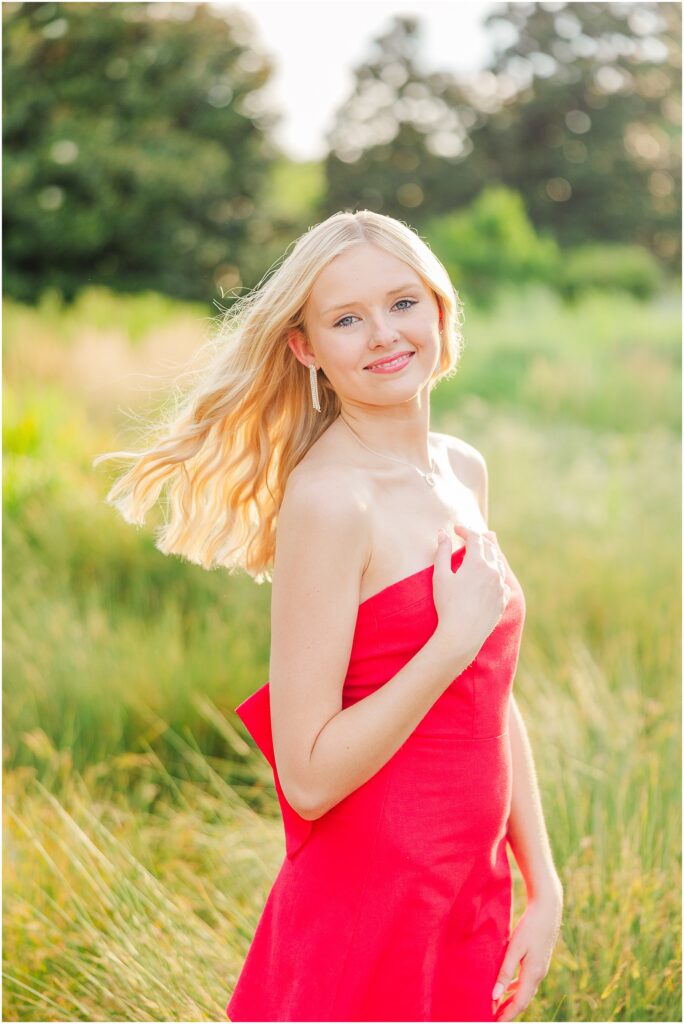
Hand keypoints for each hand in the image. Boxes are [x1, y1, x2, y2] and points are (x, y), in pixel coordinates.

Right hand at [432, 523, 510, 660]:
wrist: (462, 634)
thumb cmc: (447, 605)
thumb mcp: (440, 576)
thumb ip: (442, 551)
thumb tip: (442, 532)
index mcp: (478, 562)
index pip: (475, 537)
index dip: (465, 530)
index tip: (456, 529)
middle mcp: (493, 571)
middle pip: (490, 547)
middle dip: (479, 539)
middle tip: (470, 537)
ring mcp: (500, 586)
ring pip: (498, 563)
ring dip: (490, 554)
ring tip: (482, 552)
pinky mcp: (503, 600)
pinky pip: (502, 582)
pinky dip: (496, 574)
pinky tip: (492, 576)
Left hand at [492, 889, 563, 1020]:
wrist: (548, 909)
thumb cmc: (530, 926)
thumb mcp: (515, 948)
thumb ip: (505, 971)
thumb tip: (494, 995)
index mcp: (533, 974)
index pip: (519, 1003)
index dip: (507, 1014)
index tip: (494, 1022)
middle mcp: (539, 974)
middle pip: (523, 1000)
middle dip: (509, 1010)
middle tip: (494, 1018)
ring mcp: (540, 968)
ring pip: (525, 991)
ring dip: (512, 1000)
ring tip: (497, 1006)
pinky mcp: (538, 960)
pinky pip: (526, 980)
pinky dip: (515, 987)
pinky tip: (506, 986)